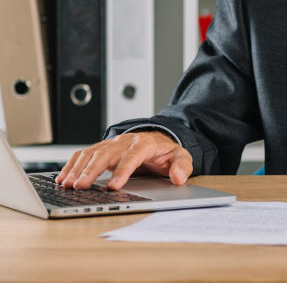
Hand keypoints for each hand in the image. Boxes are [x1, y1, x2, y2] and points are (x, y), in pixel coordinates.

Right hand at [55, 131, 191, 190]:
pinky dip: (72, 164)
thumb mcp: (181, 157)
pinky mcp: (102, 149)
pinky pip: (84, 154)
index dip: (123, 170)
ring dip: (78, 168)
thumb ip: (182, 166)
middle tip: (81, 186)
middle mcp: (125, 141)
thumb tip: (179, 177)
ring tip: (67, 184)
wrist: (158, 141)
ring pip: (92, 153)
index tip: (114, 186)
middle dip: (92, 170)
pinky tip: (63, 177)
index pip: (132, 156)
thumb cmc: (166, 152)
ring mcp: (112, 144)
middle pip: (106, 153)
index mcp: (145, 143)